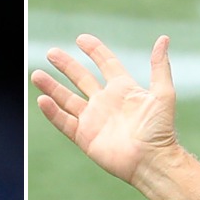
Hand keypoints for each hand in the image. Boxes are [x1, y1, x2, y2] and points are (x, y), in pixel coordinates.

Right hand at [31, 34, 178, 186]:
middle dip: (66, 65)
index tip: (81, 39)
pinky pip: (64, 122)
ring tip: (36, 74)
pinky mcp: (85, 137)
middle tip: (51, 53)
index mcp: (123, 89)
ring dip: (52, 87)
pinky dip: (52, 112)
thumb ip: (159, 66)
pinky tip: (42, 100)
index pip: (105, 64)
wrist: (151, 160)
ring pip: (67, 99)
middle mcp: (105, 102)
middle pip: (81, 79)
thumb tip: (163, 39)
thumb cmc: (160, 129)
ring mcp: (93, 120)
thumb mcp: (163, 93)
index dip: (94, 50)